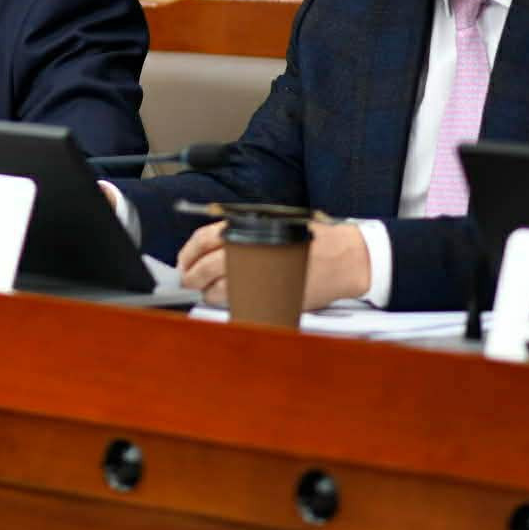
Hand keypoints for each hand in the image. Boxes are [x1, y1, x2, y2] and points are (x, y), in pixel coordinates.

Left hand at [177, 219, 370, 311]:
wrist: (344, 257)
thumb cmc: (310, 240)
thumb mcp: (273, 226)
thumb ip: (242, 235)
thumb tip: (209, 249)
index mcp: (251, 229)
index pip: (204, 239)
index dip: (188, 253)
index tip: (184, 262)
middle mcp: (253, 249)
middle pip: (207, 267)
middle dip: (192, 276)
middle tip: (189, 281)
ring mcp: (263, 275)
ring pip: (221, 290)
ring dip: (209, 293)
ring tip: (208, 291)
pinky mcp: (274, 296)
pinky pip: (242, 304)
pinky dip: (231, 303)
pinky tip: (232, 300)